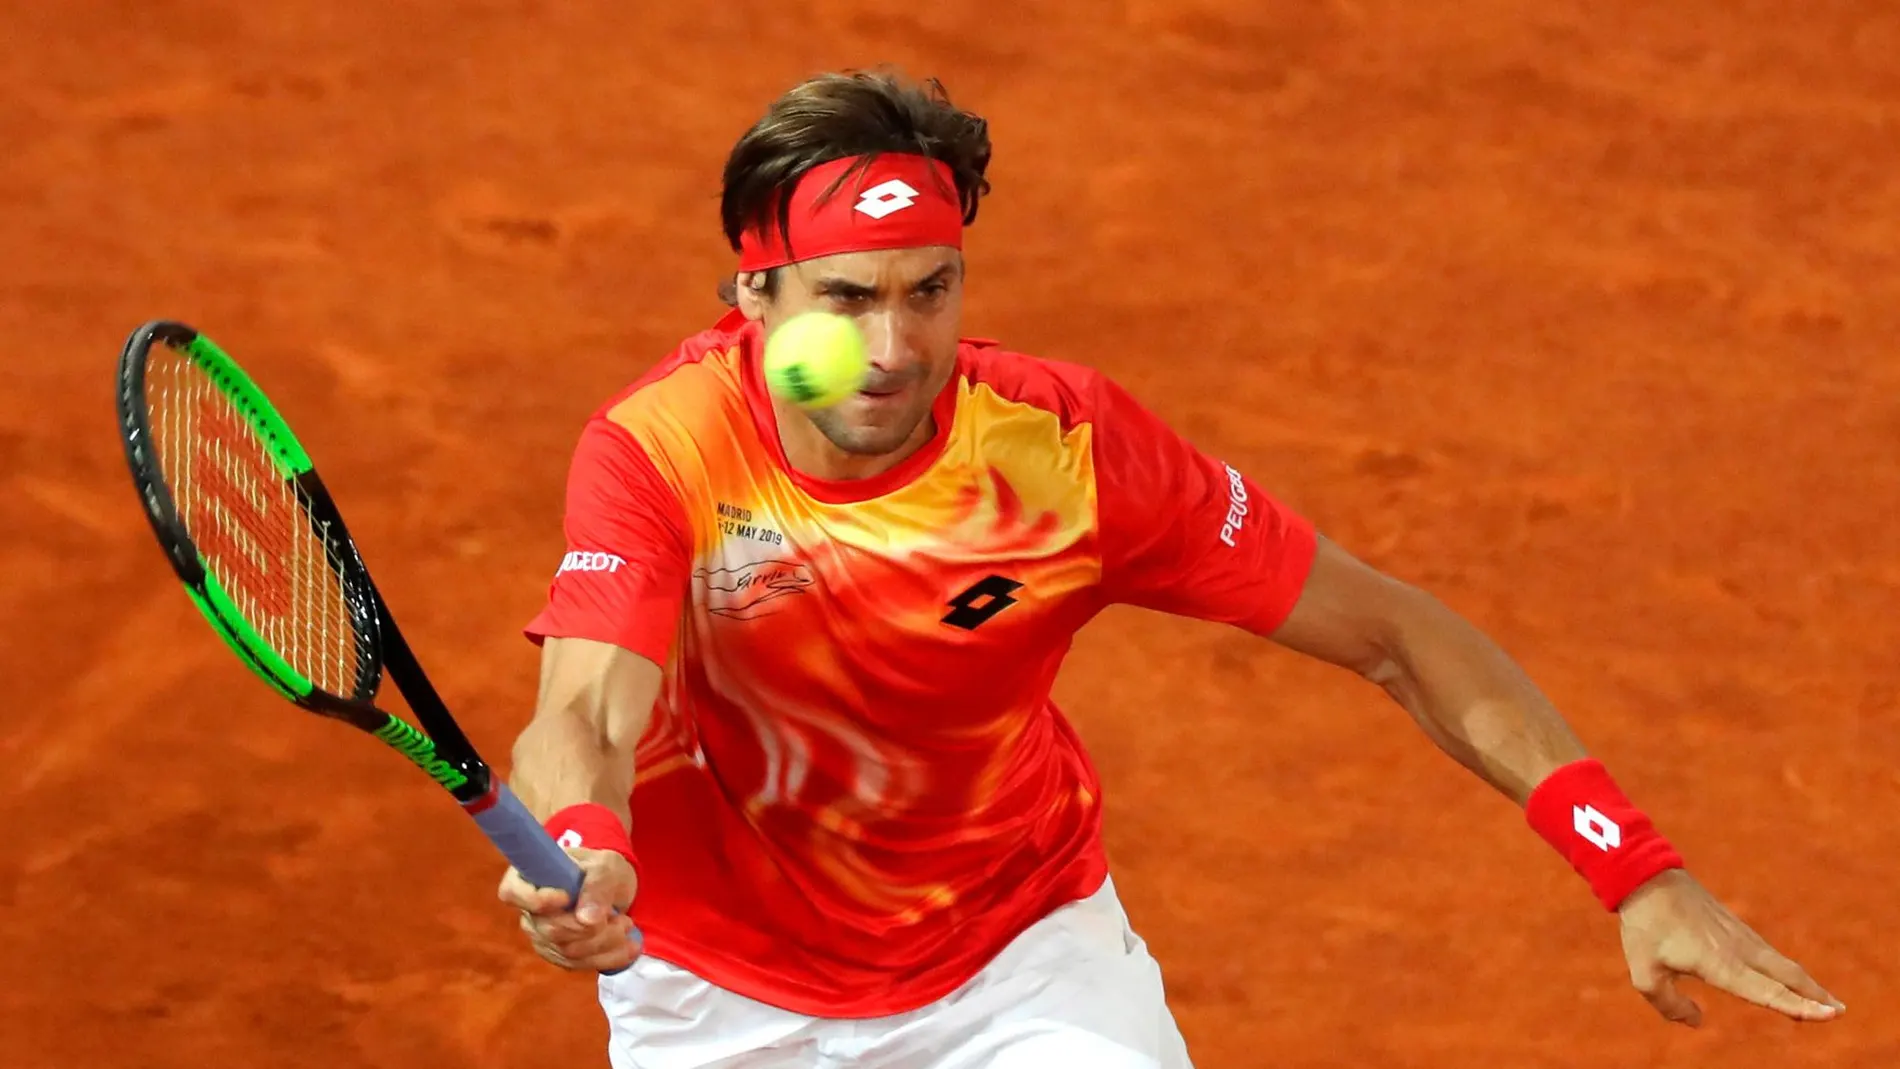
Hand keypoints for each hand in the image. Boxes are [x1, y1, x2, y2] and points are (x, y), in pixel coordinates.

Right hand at [497, 847, 640, 972]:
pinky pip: (578, 964)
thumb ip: (596, 887)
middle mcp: (528, 910)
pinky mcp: (557, 953)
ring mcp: (541, 935)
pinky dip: (608, 958)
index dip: (538, 900)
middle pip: (551, 930)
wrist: (611, 886)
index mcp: (527, 877)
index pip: (512, 893)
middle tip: (623, 918)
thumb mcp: (605, 867)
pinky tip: (629, 948)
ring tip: (627, 926)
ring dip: (605, 943)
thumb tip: (587, 920)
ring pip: (568, 951)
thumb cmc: (601, 869)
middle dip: (592, 928)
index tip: (567, 897)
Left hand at [1617, 868, 1842, 1025]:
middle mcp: (1738, 950)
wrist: (1646, 878)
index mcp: (1719, 964)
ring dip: (1806, 983)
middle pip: (1786, 976)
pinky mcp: (1736, 927)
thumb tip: (1696, 1021)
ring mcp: (1740, 936)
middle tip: (1838, 1012)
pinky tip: (1791, 977)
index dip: (1798, 1005)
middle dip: (1815, 995)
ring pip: (1781, 964)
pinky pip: (1769, 954)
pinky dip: (1788, 970)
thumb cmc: (1644, 927)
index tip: (1827, 1013)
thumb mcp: (1645, 973)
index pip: (1766, 991)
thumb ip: (1669, 1004)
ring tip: (1826, 1001)